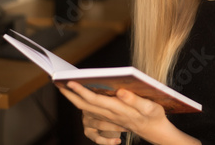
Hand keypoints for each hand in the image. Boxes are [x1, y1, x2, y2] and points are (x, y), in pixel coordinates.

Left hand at [58, 81, 199, 144]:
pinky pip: (92, 119)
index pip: (95, 100)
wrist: (157, 133)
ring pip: (86, 111)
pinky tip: (81, 102)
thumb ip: (136, 100)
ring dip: (75, 100)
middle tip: (58, 82)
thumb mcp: (151, 108)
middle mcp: (111, 116)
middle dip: (70, 94)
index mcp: (119, 110)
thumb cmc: (155, 117)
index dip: (82, 91)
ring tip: (65, 88)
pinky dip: (84, 112)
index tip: (70, 81)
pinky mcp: (110, 122)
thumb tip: (120, 91)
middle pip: (85, 106)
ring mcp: (109, 120)